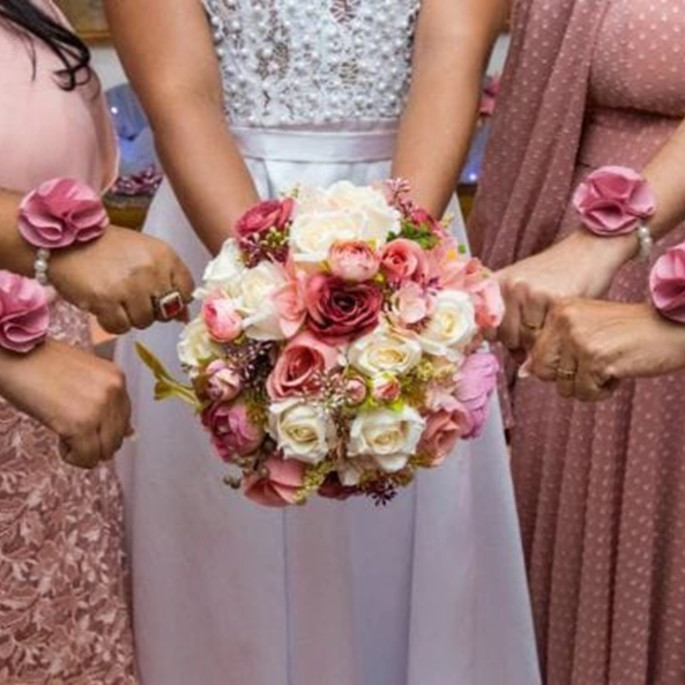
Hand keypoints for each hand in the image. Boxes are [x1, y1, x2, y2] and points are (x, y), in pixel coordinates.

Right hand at [0, 341, 132, 467]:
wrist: (13, 356)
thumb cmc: (41, 366)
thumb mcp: (85, 379)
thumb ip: (108, 403)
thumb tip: (129, 433)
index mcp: (117, 378)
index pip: (124, 419)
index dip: (102, 428)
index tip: (82, 422)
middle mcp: (114, 391)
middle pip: (117, 439)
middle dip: (94, 441)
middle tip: (69, 427)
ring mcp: (99, 408)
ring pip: (104, 452)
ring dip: (83, 449)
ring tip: (63, 429)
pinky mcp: (81, 425)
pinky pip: (87, 458)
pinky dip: (72, 456)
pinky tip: (58, 436)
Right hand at [50, 226, 193, 333]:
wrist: (65, 240)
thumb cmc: (108, 248)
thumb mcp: (145, 254)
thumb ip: (168, 280)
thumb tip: (185, 316)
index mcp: (165, 255)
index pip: (187, 291)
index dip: (174, 300)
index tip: (158, 297)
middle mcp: (150, 270)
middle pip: (167, 311)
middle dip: (151, 310)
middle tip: (132, 297)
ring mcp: (129, 286)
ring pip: (144, 321)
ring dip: (130, 317)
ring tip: (116, 300)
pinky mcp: (105, 299)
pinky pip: (120, 327)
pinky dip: (112, 322)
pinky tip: (103, 307)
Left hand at [496, 230, 635, 351]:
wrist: (587, 250)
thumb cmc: (553, 274)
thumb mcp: (520, 284)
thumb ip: (505, 311)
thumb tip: (500, 348)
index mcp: (496, 282)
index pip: (483, 325)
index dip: (497, 337)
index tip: (508, 339)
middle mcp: (509, 286)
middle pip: (505, 335)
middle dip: (519, 341)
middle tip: (535, 331)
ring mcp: (529, 292)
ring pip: (525, 338)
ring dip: (537, 341)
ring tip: (548, 325)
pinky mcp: (551, 299)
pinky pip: (545, 334)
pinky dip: (553, 335)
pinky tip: (560, 320)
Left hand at [527, 299, 684, 401]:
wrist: (671, 327)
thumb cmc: (629, 330)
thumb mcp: (586, 328)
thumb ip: (554, 347)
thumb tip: (524, 374)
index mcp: (559, 310)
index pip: (534, 354)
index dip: (556, 365)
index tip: (580, 357)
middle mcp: (564, 321)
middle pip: (543, 371)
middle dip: (568, 377)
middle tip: (595, 364)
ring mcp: (578, 339)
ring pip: (564, 386)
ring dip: (587, 385)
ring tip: (609, 365)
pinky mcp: (595, 358)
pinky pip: (585, 393)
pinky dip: (603, 390)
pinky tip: (618, 371)